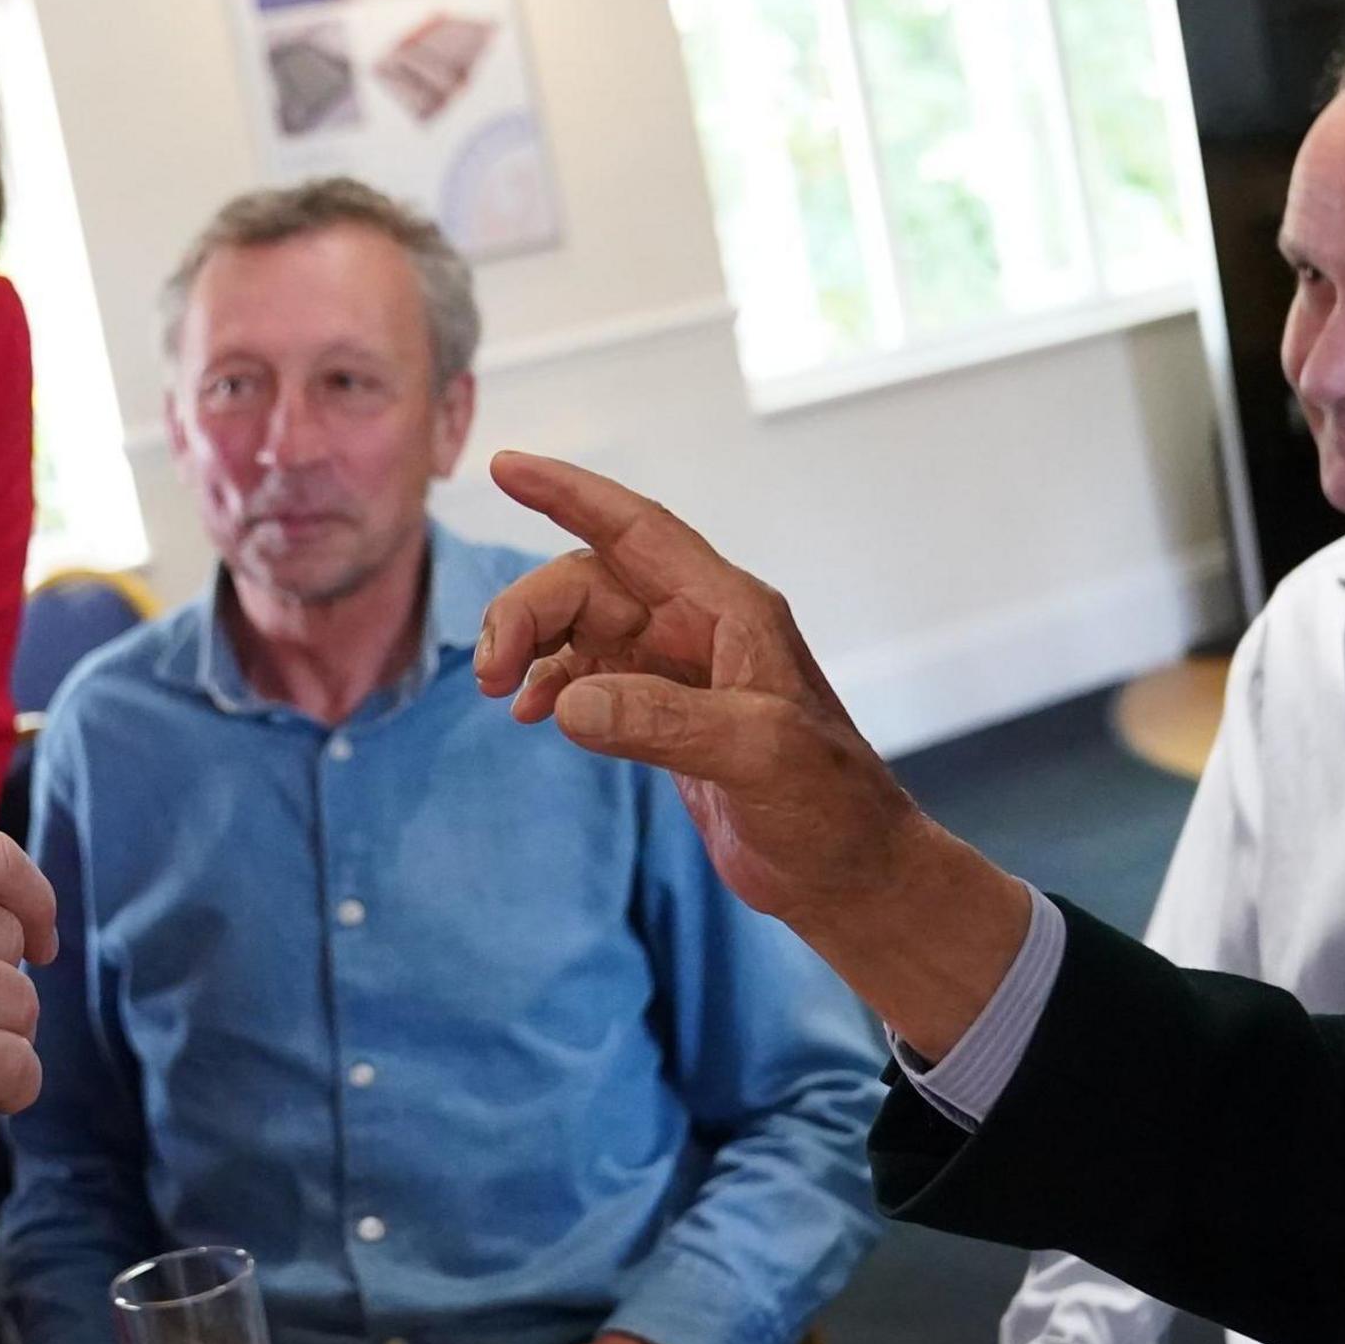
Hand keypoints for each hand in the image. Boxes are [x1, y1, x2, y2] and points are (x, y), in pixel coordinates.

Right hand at [473, 451, 1037, 1055]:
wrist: (855, 877)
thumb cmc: (832, 810)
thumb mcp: (758, 756)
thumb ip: (663, 722)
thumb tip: (568, 701)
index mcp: (732, 612)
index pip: (638, 530)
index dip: (571, 494)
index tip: (506, 466)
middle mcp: (703, 629)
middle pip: (593, 583)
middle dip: (530, 610)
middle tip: (490, 671)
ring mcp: (682, 674)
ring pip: (585, 628)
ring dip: (535, 648)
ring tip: (499, 692)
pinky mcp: (667, 719)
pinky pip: (592, 678)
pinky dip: (554, 687)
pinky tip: (532, 715)